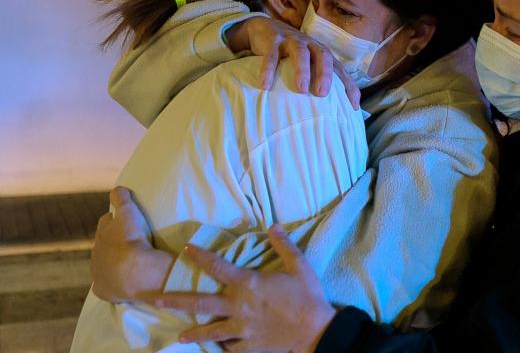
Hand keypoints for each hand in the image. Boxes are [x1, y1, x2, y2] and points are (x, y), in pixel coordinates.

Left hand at [90, 187, 173, 302]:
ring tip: (129, 263)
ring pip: (103, 265)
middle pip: (103, 243)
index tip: (125, 221)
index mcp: (103, 234)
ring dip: (113, 262)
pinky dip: (110, 284)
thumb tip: (118, 189)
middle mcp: (96, 253)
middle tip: (129, 242)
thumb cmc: (131, 240)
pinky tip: (119, 285)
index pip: (106, 222)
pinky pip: (104, 287)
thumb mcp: (129, 214)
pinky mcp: (103, 290)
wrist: (134, 271)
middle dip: (112, 241)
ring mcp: (98, 273)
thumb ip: (122, 199)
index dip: (115, 220)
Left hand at [154, 224, 335, 352]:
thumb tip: (274, 225)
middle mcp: (238, 306)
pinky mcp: (248, 345)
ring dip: (193, 332)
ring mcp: (241, 328)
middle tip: (156, 298)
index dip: (199, 256)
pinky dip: (223, 346)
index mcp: (248, 283)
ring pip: (210, 330)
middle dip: (176, 299)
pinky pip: (230, 347)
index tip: (186, 250)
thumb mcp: (299, 265)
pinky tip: (218, 346)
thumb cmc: (307, 296)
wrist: (315, 330)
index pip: (217, 267)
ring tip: (180, 336)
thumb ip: (284, 244)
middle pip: (200, 302)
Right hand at [225, 17, 360, 109]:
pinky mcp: (273, 40)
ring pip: (300, 52)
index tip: (352, 107)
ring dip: (302, 70)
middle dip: (326, 74)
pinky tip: (265, 85)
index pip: (339, 69)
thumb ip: (317, 81)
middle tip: (323, 94)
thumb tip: (332, 110)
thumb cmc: (291, 55)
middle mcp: (310, 45)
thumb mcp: (308, 64)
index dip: (348, 86)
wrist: (266, 28)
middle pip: (323, 56)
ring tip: (301, 89)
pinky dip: (268, 69)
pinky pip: (271, 54)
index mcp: (321, 53)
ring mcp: (291, 41)